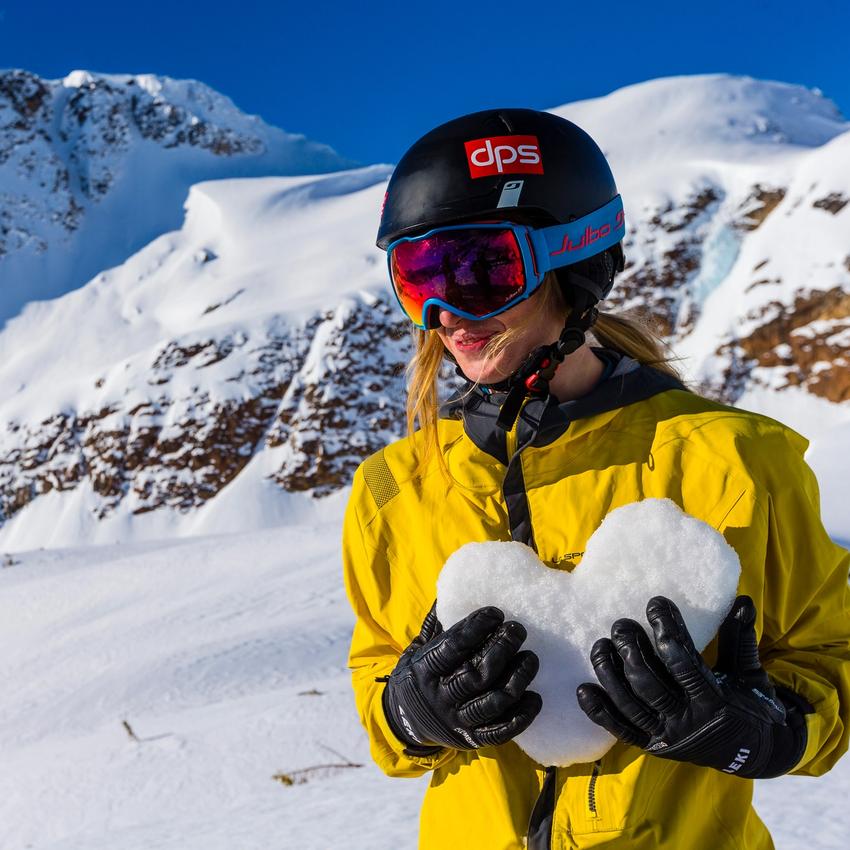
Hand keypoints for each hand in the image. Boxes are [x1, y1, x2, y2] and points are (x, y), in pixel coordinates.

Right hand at [382, 604, 541, 753]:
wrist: (402, 722)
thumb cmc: (416, 675)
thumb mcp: (417, 648)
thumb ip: (435, 625)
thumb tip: (451, 591)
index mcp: (423, 671)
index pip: (452, 647)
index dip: (475, 628)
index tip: (495, 613)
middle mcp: (440, 697)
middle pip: (477, 674)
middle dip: (502, 649)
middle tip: (519, 630)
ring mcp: (456, 721)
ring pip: (492, 702)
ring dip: (517, 678)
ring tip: (531, 658)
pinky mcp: (471, 739)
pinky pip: (500, 731)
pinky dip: (521, 716)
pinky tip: (535, 698)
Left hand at [576, 596, 809, 777]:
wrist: (757, 756)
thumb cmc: (752, 706)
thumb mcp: (750, 673)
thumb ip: (741, 638)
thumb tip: (743, 601)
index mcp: (715, 702)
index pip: (683, 663)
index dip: (668, 631)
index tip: (656, 604)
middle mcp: (688, 722)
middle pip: (648, 684)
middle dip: (630, 650)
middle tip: (621, 624)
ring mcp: (668, 737)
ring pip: (629, 704)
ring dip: (609, 673)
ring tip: (600, 644)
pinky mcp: (654, 747)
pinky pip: (621, 730)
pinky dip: (600, 712)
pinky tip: (583, 689)